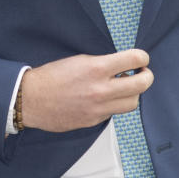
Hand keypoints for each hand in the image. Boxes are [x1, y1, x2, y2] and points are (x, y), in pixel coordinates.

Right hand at [18, 49, 152, 131]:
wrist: (31, 99)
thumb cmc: (52, 77)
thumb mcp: (81, 60)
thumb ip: (104, 63)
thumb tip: (123, 65)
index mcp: (97, 68)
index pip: (135, 59)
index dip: (143, 57)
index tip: (141, 59)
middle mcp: (100, 90)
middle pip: (142, 85)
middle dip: (146, 76)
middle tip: (142, 73)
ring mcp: (98, 108)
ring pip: (133, 103)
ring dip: (133, 93)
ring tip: (124, 87)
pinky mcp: (94, 121)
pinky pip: (114, 112)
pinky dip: (114, 104)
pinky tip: (104, 98)